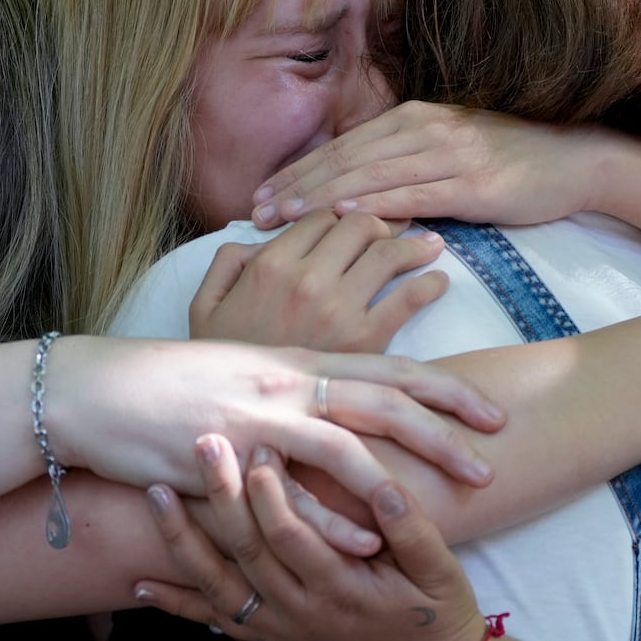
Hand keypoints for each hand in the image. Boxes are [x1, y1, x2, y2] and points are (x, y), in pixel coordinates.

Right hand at [45, 337, 505, 502]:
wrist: (100, 389)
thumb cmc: (168, 376)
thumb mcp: (236, 358)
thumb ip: (286, 369)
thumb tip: (326, 380)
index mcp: (293, 360)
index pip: (384, 366)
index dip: (442, 387)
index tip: (488, 408)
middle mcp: (284, 383)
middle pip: (385, 399)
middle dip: (446, 426)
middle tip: (494, 452)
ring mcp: (257, 420)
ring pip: (349, 443)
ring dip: (408, 473)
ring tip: (457, 496)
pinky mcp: (228, 460)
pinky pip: (290, 496)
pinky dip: (333, 521)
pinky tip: (370, 544)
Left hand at [136, 438, 486, 640]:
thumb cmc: (438, 617)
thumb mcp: (443, 572)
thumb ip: (413, 532)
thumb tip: (385, 490)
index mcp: (343, 590)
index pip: (294, 537)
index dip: (273, 493)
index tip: (260, 446)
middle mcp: (301, 613)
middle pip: (247, 551)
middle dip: (221, 496)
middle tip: (202, 444)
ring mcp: (280, 628)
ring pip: (219, 583)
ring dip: (183, 539)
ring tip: (155, 494)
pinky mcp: (271, 637)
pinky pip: (216, 620)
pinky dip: (177, 603)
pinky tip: (140, 584)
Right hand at [189, 210, 448, 352]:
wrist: (219, 423)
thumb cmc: (212, 368)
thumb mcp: (204, 306)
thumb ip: (228, 263)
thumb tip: (260, 240)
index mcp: (268, 265)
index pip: (322, 217)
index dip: (343, 216)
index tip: (359, 226)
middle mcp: (304, 279)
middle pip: (361, 226)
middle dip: (383, 224)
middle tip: (400, 233)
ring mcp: (335, 310)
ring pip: (388, 254)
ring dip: (415, 247)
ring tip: (431, 249)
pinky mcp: (362, 343)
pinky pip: (407, 299)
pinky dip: (428, 285)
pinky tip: (437, 284)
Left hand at [251, 101, 614, 229]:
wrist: (575, 160)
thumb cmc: (511, 162)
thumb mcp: (449, 151)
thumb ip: (404, 163)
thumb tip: (357, 189)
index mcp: (414, 118)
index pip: (342, 147)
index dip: (298, 171)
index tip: (261, 195)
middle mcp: (424, 128)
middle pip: (344, 159)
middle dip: (295, 186)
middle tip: (254, 211)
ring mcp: (447, 153)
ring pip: (368, 176)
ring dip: (319, 199)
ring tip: (281, 218)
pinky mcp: (471, 182)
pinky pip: (410, 194)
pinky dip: (371, 204)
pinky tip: (340, 216)